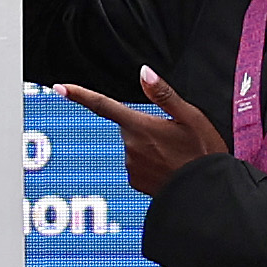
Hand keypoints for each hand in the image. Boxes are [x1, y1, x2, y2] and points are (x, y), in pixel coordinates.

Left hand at [59, 66, 228, 197]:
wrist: (206, 194)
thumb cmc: (203, 154)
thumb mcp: (191, 117)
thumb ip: (163, 94)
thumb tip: (144, 73)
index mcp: (140, 125)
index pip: (103, 105)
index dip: (79, 94)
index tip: (60, 88)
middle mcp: (130, 146)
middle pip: (129, 126)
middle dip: (146, 127)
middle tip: (174, 138)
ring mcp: (131, 166)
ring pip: (135, 146)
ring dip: (151, 147)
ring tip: (176, 156)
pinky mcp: (135, 181)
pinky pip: (138, 165)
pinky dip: (151, 164)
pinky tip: (170, 169)